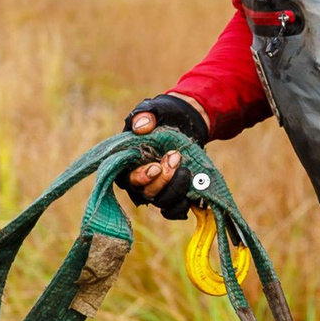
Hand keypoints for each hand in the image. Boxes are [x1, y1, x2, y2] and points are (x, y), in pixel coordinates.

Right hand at [123, 95, 208, 219]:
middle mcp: (140, 182)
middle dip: (163, 179)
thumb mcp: (153, 110)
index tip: (156, 167)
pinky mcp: (174, 194)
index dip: (142, 177)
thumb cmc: (163, 116)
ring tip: (185, 167)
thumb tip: (141, 127)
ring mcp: (157, 190)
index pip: (127, 180)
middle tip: (175, 157)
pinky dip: (185, 202)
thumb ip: (144, 116)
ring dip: (176, 187)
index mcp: (127, 164)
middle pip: (147, 193)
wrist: (185, 121)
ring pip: (162, 202)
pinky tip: (192, 185)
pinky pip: (176, 210)